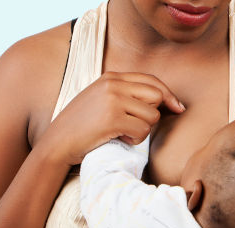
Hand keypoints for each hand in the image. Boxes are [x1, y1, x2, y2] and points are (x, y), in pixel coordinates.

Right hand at [40, 72, 184, 165]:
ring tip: (122, 134)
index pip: (151, 80)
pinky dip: (135, 140)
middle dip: (153, 114)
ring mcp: (113, 100)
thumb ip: (124, 94)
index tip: (177, 108)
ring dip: (142, 131)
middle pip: (157, 96)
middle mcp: (113, 84)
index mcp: (111, 77)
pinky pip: (143, 131)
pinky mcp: (113, 119)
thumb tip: (162, 99)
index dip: (168, 95)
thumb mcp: (100, 100)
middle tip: (137, 126)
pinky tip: (119, 140)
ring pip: (152, 116)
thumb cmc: (80, 127)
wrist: (57, 143)